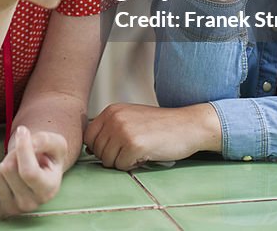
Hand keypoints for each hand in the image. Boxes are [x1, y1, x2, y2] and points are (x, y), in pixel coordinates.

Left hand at [0, 126, 66, 217]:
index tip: (23, 130)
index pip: (28, 172)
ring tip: (14, 167)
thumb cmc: (48, 156)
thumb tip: (23, 135)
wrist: (40, 172)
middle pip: (8, 170)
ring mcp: (14, 210)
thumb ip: (43, 139)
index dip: (23, 148)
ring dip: (1, 165)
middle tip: (20, 155)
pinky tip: (2, 177)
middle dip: (12, 154)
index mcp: (49, 188)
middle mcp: (32, 204)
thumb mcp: (55, 143)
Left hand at [84, 103, 221, 169]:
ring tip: (140, 152)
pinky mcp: (134, 145)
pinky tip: (146, 155)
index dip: (100, 148)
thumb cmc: (160, 126)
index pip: (88, 137)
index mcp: (111, 110)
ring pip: (107, 160)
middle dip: (112, 157)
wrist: (188, 125)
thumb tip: (89, 150)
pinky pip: (122, 166)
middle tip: (132, 151)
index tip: (117, 149)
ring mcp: (123, 130)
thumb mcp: (131, 119)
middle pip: (97, 151)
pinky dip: (133, 166)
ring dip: (122, 162)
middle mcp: (114, 118)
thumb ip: (110, 129)